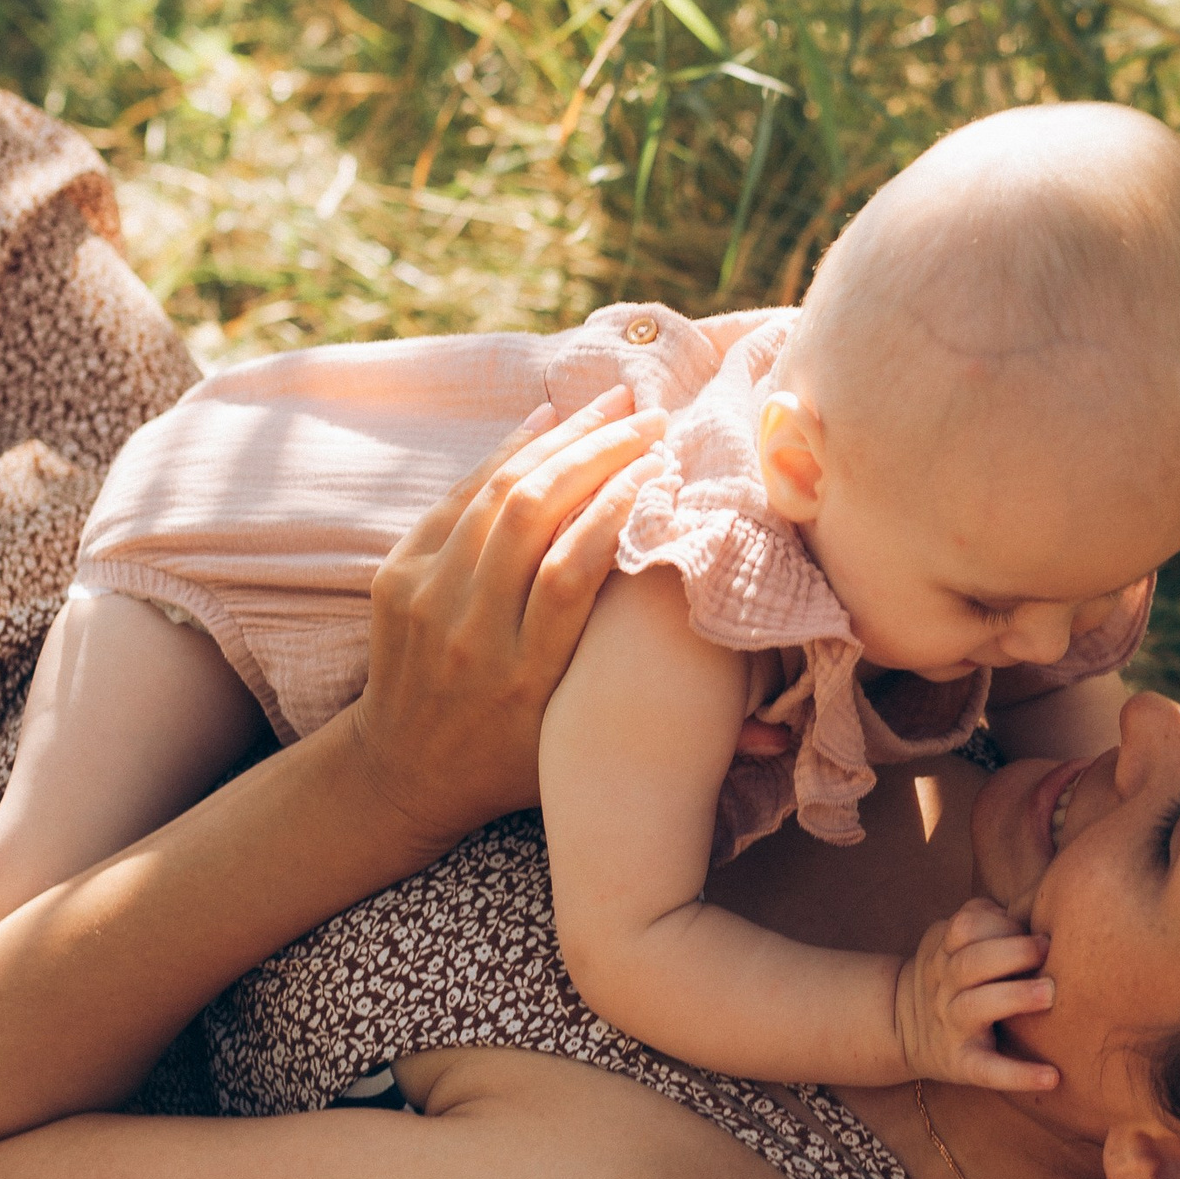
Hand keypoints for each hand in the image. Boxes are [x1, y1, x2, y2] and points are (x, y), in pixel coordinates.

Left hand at [349, 388, 663, 853]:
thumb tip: (781, 740)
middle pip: (532, 515)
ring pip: (494, 494)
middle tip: (652, 422)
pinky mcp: (398, 575)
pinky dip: (505, 452)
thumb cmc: (515, 765)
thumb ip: (675, 747)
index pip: (571, 571)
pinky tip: (549, 421)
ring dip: (559, 439)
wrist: (401, 772)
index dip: (617, 510)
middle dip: (597, 454)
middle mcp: (469, 631)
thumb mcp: (585, 759)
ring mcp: (426, 598)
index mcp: (524, 676)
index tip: (663, 471)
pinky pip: (458, 497)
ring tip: (614, 406)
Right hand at [893, 898, 1057, 1093]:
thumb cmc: (951, 974)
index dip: (999, 924)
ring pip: (975, 1007)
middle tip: (1047, 950)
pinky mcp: (962, 1063)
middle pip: (972, 962)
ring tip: (1050, 994)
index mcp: (944, 951)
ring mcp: (951, 1025)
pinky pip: (987, 1070)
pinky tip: (1052, 1077)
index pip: (966, 926)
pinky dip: (1019, 1075)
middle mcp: (945, 985)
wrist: (900, 1027)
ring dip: (1014, 997)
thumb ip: (985, 920)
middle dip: (1011, 952)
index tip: (1036, 929)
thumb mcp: (951, 941)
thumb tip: (1038, 907)